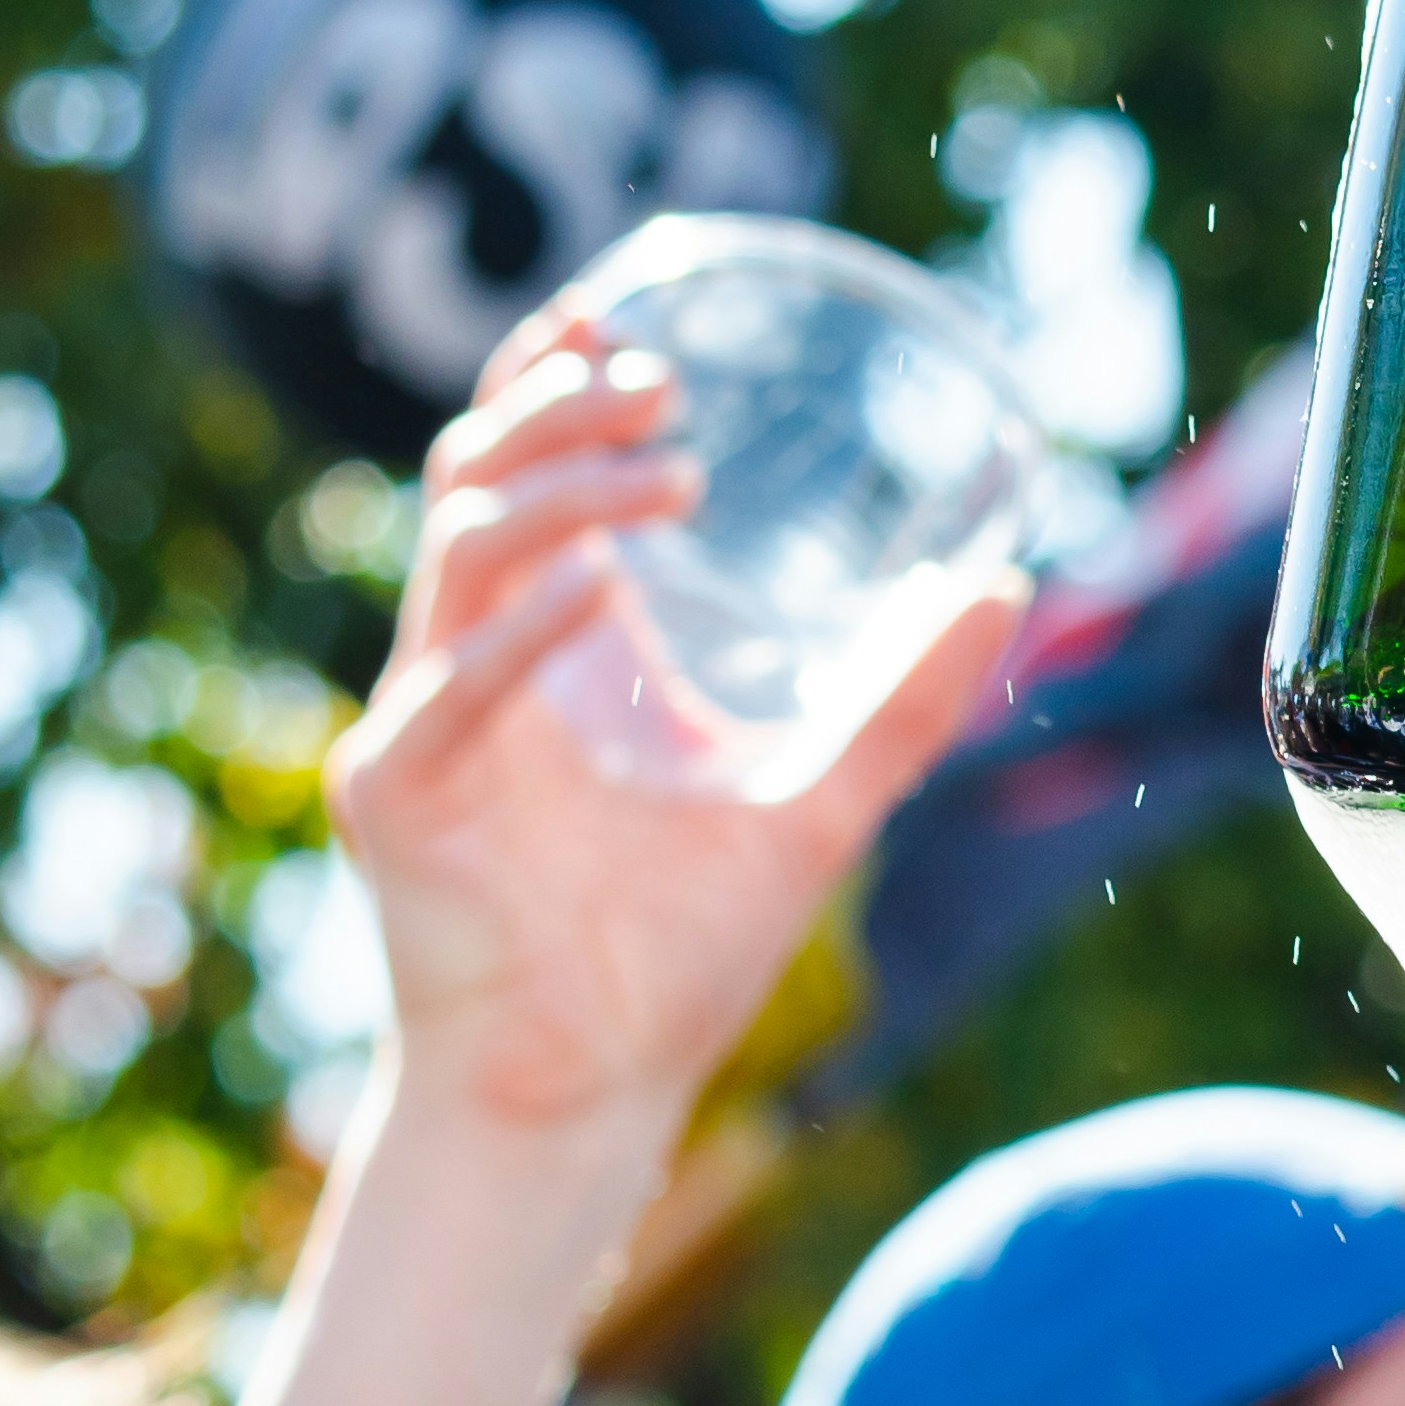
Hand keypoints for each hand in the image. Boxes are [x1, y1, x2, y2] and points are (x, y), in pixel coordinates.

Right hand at [329, 310, 1024, 1152]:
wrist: (589, 1093)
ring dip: (561, 494)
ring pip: (459, 550)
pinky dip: (524, 629)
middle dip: (556, 409)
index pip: (525, 473)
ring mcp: (425, 722)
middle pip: (477, 479)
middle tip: (659, 381)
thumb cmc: (673, 960)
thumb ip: (901, 704)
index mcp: (552, 649)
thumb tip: (1005, 589)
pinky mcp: (398, 795)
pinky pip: (451, 686)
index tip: (616, 312)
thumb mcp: (814, 804)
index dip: (550, 381)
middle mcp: (474, 663)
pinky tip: (601, 588)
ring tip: (667, 474)